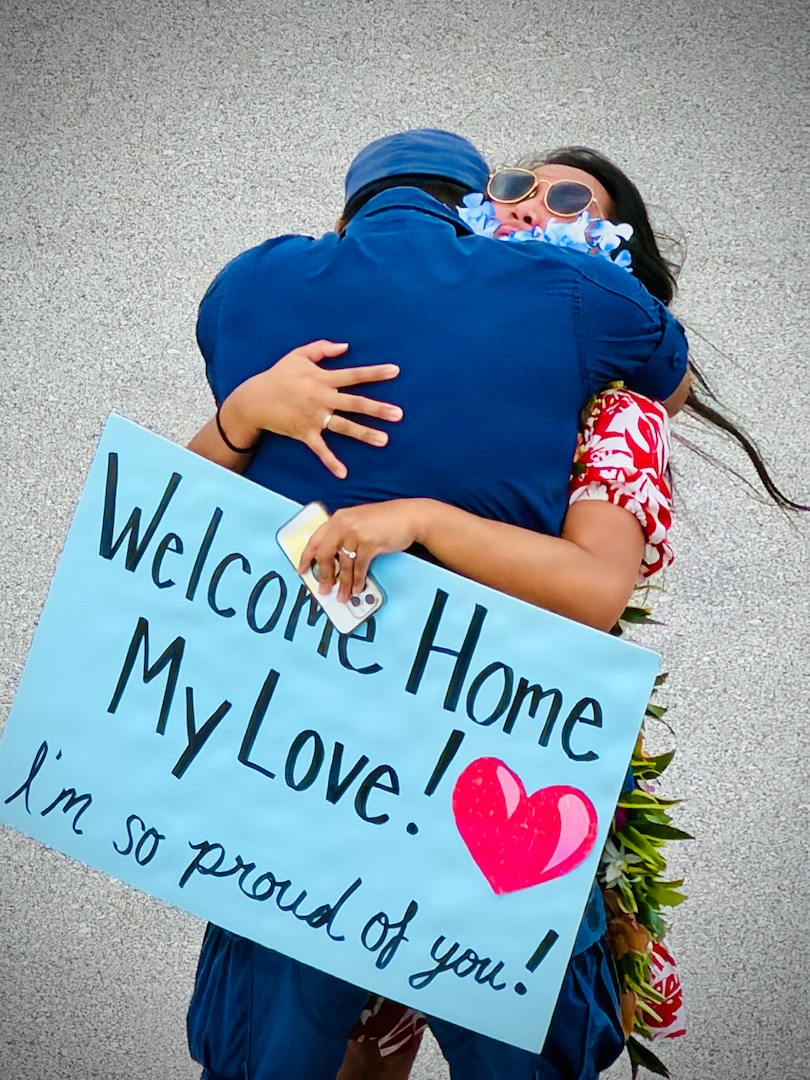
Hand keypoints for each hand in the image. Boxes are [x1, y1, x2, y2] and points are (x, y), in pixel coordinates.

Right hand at [224, 340, 402, 477]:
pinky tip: (343, 473)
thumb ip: (323, 348)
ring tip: (384, 440)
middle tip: (398, 414)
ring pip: (344, 426)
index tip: (396, 372)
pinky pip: (320, 449)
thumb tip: (346, 346)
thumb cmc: (278, 375)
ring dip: (364, 434)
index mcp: (323, 378)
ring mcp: (314, 417)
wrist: (254, 400)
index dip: (375, 373)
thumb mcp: (298, 355)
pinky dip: (331, 462)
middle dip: (378, 409)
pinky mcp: (305, 433)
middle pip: (355, 403)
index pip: (354, 375)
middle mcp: (322, 398)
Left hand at [299, 500, 428, 602]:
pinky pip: (359, 567)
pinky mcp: (370, 542)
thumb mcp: (359, 521)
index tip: (302, 570)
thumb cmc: (386, 520)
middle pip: (324, 554)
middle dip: (324, 575)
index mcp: (338, 518)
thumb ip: (343, 535)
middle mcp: (343, 524)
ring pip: (343, 564)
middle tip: (324, 589)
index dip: (306, 557)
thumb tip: (333, 561)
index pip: (315, 539)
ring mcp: (356, 533)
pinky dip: (358, 581)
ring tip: (343, 595)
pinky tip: (358, 588)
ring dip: (343, 583)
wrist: (409, 516)